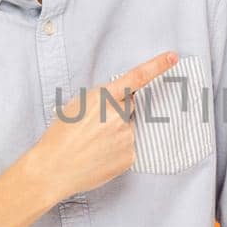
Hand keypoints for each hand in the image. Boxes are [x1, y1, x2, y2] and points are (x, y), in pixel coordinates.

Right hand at [23, 51, 177, 202]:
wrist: (53, 169)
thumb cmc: (60, 136)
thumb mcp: (76, 105)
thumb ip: (101, 97)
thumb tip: (120, 97)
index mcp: (103, 98)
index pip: (136, 77)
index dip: (157, 66)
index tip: (172, 57)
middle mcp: (118, 115)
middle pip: (129, 105)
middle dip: (117, 111)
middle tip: (94, 125)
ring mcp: (126, 136)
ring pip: (128, 127)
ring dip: (116, 131)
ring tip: (93, 143)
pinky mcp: (130, 156)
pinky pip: (129, 146)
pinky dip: (117, 149)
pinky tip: (100, 155)